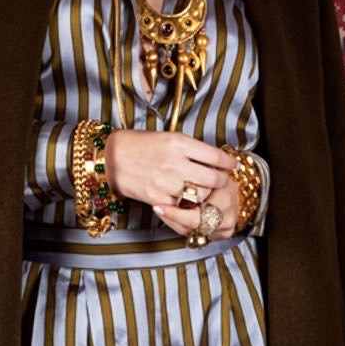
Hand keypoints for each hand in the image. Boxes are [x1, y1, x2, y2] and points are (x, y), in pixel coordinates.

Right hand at [104, 129, 240, 237]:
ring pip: (200, 195)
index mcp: (179, 143)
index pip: (215, 156)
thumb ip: (191, 149)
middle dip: (221, 182)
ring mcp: (166, 182)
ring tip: (206, 192)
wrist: (112, 157)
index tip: (232, 165)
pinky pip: (182, 207)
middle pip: (212, 179)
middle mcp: (175, 163)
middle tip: (222, 181)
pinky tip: (190, 202)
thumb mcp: (168, 138)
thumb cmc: (141, 145)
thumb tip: (216, 159)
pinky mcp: (157, 198)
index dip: (228, 163)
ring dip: (207, 196)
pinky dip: (189, 207)